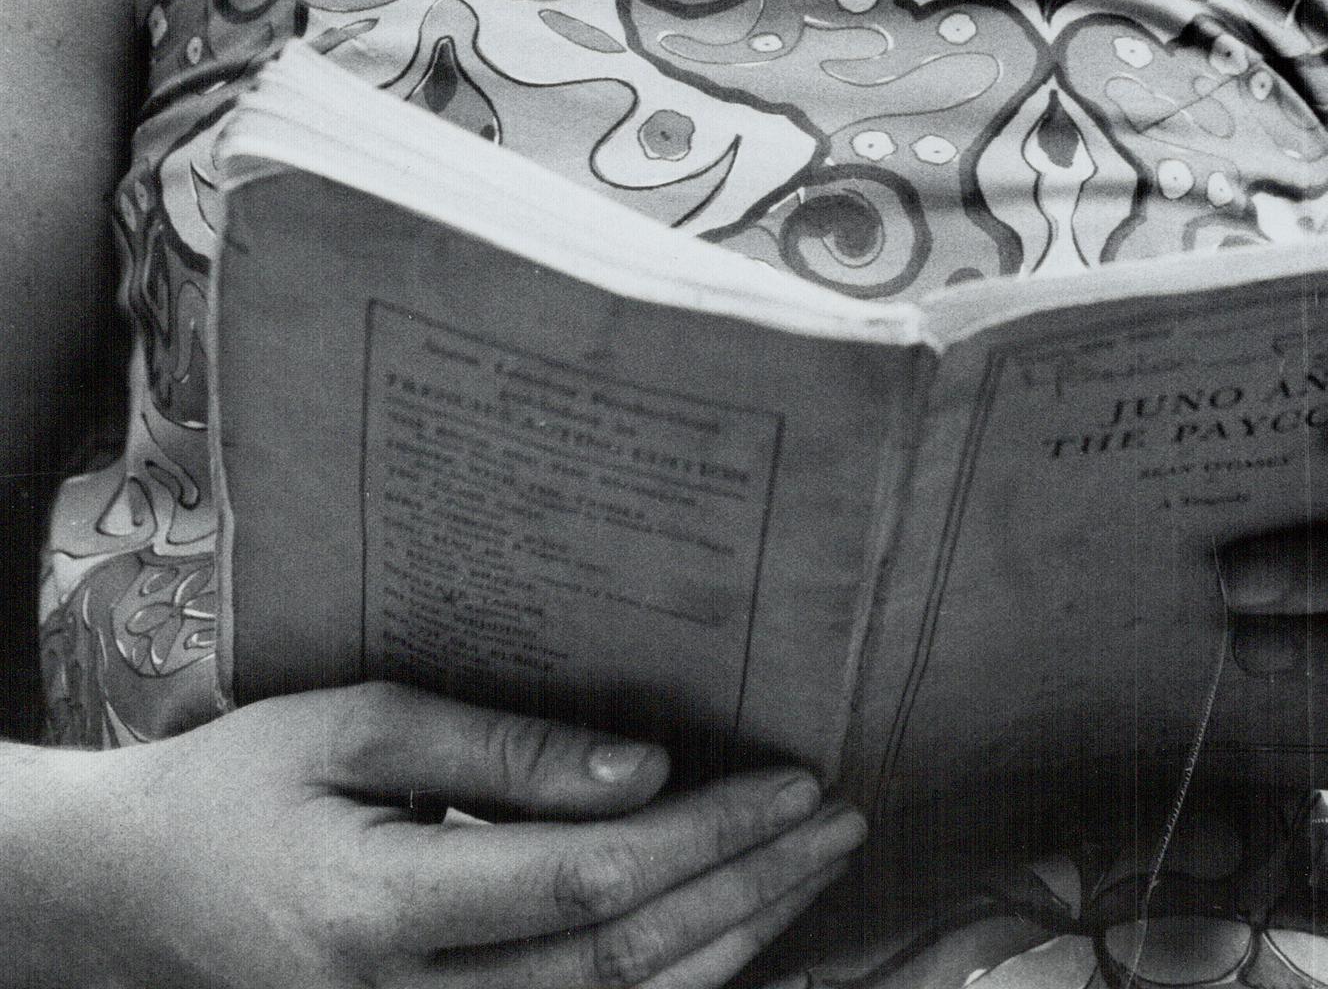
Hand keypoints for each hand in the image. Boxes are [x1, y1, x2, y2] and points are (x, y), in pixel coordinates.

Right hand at [9, 681, 864, 987]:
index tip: (796, 782)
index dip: (705, 839)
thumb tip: (643, 768)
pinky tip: (731, 936)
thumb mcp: (352, 728)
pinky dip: (668, 988)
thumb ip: (500, 753)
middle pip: (622, 969)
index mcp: (377, 914)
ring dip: (730, 945)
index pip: (585, 888)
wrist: (125, 901)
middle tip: (840, 820)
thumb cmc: (236, 787)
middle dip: (749, 892)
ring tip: (809, 869)